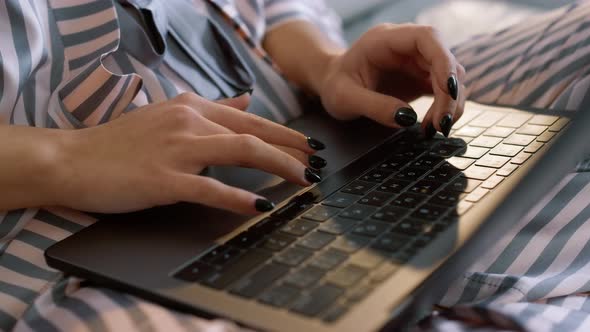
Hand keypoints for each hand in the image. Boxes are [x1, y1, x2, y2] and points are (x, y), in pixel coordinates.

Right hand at [52, 92, 325, 214]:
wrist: (72, 160)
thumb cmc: (119, 143)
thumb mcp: (168, 116)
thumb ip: (209, 109)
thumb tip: (244, 102)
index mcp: (192, 107)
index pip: (251, 120)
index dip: (286, 134)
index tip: (310, 147)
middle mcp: (189, 122)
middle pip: (255, 134)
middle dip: (294, 150)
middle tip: (319, 165)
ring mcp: (177, 149)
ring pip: (242, 152)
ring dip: (280, 167)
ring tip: (304, 180)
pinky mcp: (164, 178)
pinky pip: (211, 187)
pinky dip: (239, 197)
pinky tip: (261, 206)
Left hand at [319, 24, 465, 136]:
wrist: (332, 84)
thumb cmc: (335, 85)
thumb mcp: (345, 98)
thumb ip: (374, 106)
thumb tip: (406, 118)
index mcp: (386, 39)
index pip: (427, 37)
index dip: (444, 60)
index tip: (448, 89)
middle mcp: (406, 47)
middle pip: (444, 60)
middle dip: (449, 93)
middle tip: (440, 124)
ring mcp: (416, 62)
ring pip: (450, 76)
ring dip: (450, 103)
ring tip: (434, 128)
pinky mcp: (420, 79)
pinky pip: (443, 90)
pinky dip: (444, 108)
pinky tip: (431, 126)